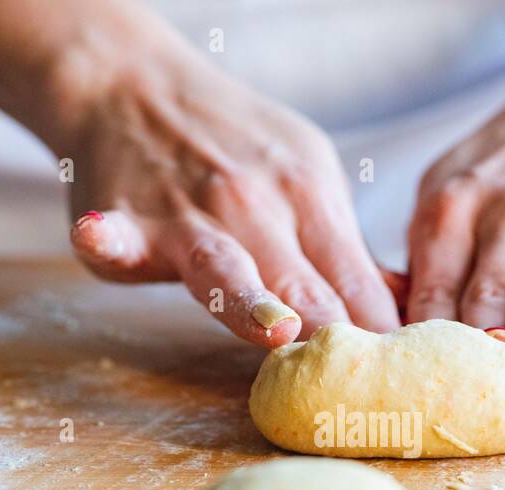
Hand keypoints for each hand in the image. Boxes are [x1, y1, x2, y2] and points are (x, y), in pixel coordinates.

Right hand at [63, 51, 397, 347]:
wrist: (134, 87)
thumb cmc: (232, 149)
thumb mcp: (306, 180)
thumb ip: (344, 253)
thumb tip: (402, 309)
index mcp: (310, 199)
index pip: (356, 280)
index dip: (382, 333)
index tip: (403, 379)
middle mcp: (256, 206)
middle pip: (303, 284)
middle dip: (336, 336)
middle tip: (365, 387)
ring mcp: (190, 214)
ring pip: (227, 268)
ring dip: (252, 300)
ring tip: (277, 330)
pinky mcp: (127, 221)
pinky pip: (118, 232)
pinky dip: (109, 236)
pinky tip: (101, 239)